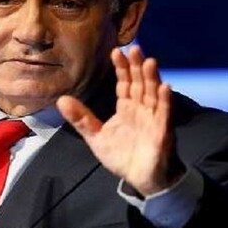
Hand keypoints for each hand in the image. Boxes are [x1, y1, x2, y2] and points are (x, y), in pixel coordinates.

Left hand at [56, 46, 183, 195]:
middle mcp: (142, 109)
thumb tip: (61, 99)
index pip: (125, 84)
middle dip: (138, 67)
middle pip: (140, 84)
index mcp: (127, 108)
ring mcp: (154, 119)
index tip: (116, 52)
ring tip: (150, 62)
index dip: (122, 68)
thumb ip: (81, 118)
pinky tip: (165, 87)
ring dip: (152, 78)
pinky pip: (165, 115)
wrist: (141, 179)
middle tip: (135, 48)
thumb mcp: (96, 137)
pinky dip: (165, 101)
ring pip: (154, 95)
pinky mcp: (163, 132)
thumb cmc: (122, 156)